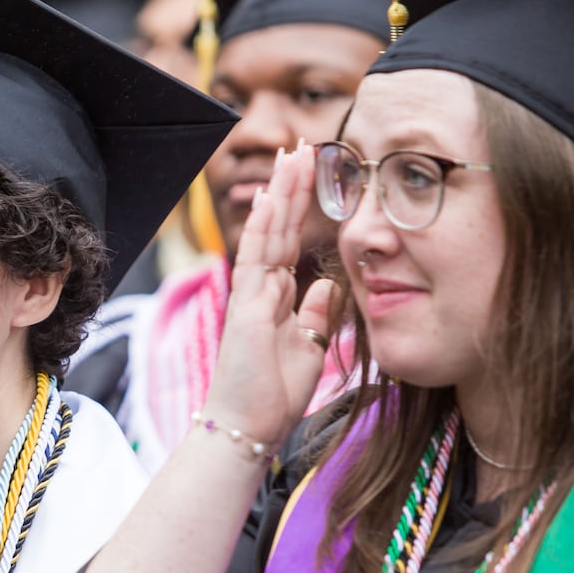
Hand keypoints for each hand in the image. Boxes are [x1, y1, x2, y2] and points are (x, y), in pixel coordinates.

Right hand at [203, 141, 336, 444]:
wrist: (246, 427)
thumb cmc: (272, 395)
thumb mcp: (309, 349)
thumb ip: (316, 315)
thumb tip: (327, 284)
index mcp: (278, 298)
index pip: (293, 241)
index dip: (303, 207)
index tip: (313, 172)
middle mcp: (262, 289)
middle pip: (280, 227)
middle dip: (292, 186)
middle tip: (302, 146)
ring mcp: (251, 295)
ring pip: (269, 233)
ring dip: (281, 194)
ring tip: (291, 155)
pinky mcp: (247, 308)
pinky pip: (257, 259)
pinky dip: (265, 227)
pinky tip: (272, 198)